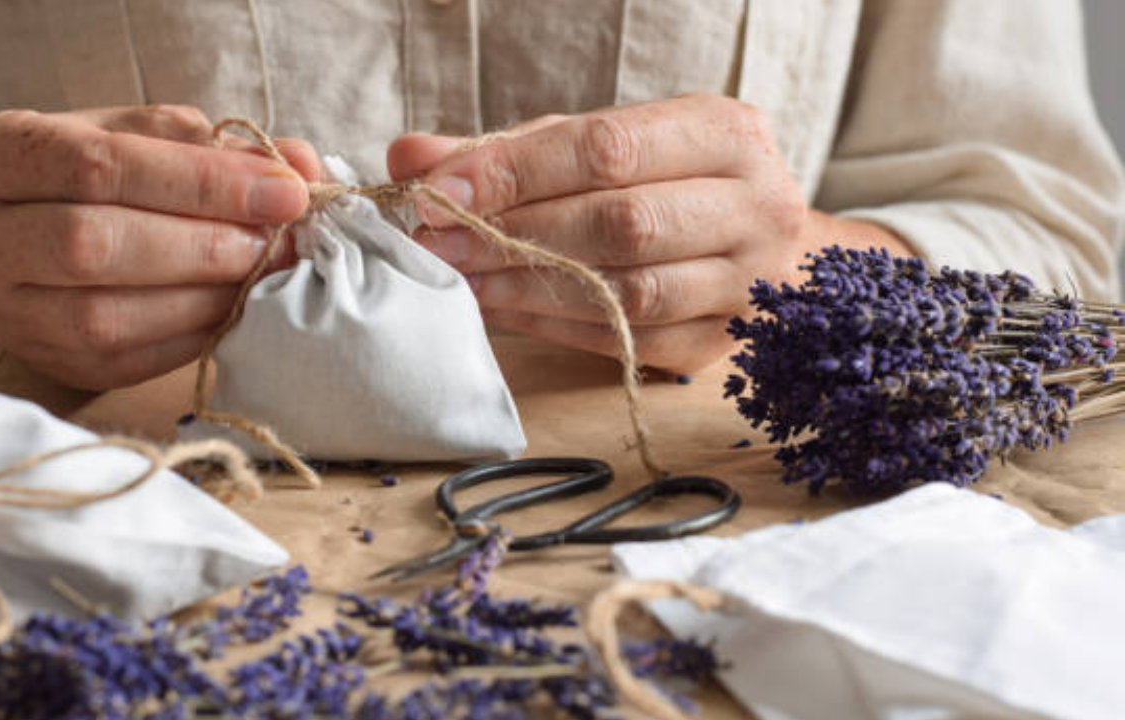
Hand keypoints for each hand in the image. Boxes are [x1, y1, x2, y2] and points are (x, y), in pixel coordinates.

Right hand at [0, 105, 318, 388]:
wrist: (19, 247)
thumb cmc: (88, 180)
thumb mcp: (138, 139)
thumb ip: (213, 147)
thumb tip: (303, 166)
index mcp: (0, 156)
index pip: (101, 166)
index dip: (203, 181)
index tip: (285, 190)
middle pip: (95, 244)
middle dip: (205, 244)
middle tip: (279, 240)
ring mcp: (7, 311)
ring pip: (106, 315)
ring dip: (205, 296)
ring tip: (264, 274)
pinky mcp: (49, 363)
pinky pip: (128, 361)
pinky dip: (194, 334)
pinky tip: (236, 308)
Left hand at [388, 94, 904, 372]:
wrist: (767, 247)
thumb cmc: (668, 184)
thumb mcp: (602, 146)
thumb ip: (510, 150)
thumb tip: (409, 158)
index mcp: (724, 132)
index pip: (607, 148)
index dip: (516, 170)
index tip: (439, 190)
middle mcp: (754, 204)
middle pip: (618, 223)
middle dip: (514, 234)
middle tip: (437, 243)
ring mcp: (746, 283)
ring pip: (625, 291)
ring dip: (528, 288)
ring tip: (460, 281)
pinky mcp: (720, 344)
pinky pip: (626, 339)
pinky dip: (554, 326)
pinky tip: (502, 311)